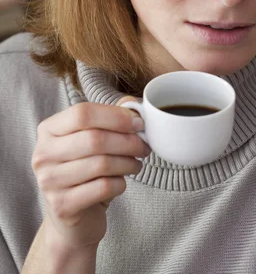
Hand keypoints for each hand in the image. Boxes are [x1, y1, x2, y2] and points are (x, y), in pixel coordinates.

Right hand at [32, 98, 149, 249]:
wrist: (72, 219)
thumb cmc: (85, 171)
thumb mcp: (92, 139)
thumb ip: (111, 117)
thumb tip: (134, 105)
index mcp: (49, 129)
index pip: (82, 113)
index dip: (115, 116)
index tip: (138, 123)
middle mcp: (43, 154)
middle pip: (94, 139)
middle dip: (127, 141)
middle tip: (144, 146)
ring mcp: (49, 181)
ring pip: (101, 164)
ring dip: (128, 163)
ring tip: (136, 163)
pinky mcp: (62, 205)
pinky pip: (102, 188)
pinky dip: (120, 183)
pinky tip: (121, 182)